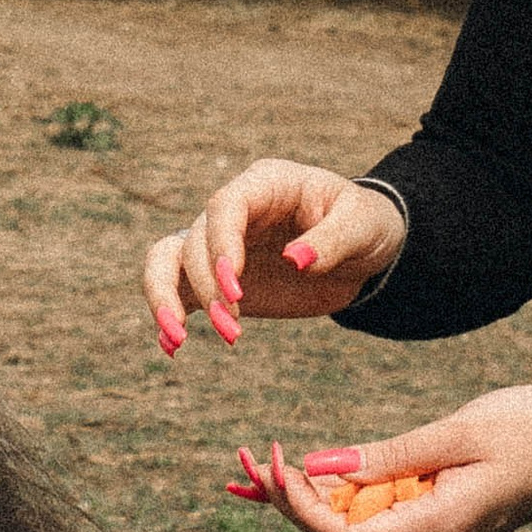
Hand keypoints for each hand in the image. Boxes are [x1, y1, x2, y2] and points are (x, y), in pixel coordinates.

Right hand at [142, 159, 407, 353]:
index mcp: (267, 184)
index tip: (233, 289)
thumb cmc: (365, 224)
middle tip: (234, 330)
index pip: (225, 206)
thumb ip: (332, 241)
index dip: (221, 244)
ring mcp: (220, 244)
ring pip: (166, 258)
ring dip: (166, 297)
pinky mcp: (217, 278)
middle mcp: (234, 211)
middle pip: (194, 239)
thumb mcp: (362, 226)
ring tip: (178, 340)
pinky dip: (167, 315)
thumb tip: (295, 261)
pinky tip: (170, 347)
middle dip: (207, 287)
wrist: (361, 251)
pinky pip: (176, 289)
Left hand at [225, 387, 531, 531]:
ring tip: (266, 461)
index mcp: (437, 529)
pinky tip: (318, 471)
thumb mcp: (454, 433)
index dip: (294, 504)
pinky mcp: (448, 520)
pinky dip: (349, 495)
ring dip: (314, 499)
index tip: (270, 457)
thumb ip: (386, 456)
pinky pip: (386, 517)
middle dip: (289, 503)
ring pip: (361, 529)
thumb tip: (318, 468)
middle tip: (245, 461)